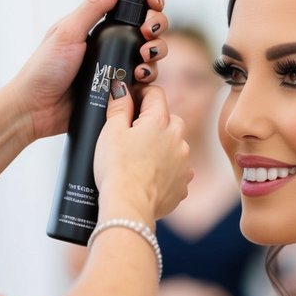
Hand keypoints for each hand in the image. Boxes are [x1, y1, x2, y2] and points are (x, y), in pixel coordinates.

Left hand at [9, 0, 169, 141]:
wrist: (36, 109)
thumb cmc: (44, 69)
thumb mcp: (67, 32)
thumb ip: (93, 7)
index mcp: (100, 26)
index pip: (133, 7)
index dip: (150, 1)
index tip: (154, 3)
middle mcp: (113, 45)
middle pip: (151, 28)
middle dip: (158, 25)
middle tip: (148, 32)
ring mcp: (119, 67)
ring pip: (153, 54)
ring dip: (157, 51)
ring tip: (144, 57)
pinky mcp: (122, 91)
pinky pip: (146, 82)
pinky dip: (149, 76)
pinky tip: (139, 76)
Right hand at [94, 80, 191, 220]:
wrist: (129, 207)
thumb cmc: (117, 169)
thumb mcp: (111, 132)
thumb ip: (119, 106)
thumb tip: (122, 88)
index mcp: (160, 121)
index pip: (156, 94)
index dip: (141, 94)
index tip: (131, 100)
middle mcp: (178, 139)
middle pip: (169, 119)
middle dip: (154, 123)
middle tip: (133, 136)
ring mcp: (184, 162)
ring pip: (175, 145)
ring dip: (162, 148)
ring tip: (140, 161)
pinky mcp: (184, 183)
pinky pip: (177, 170)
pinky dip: (166, 171)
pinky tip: (149, 178)